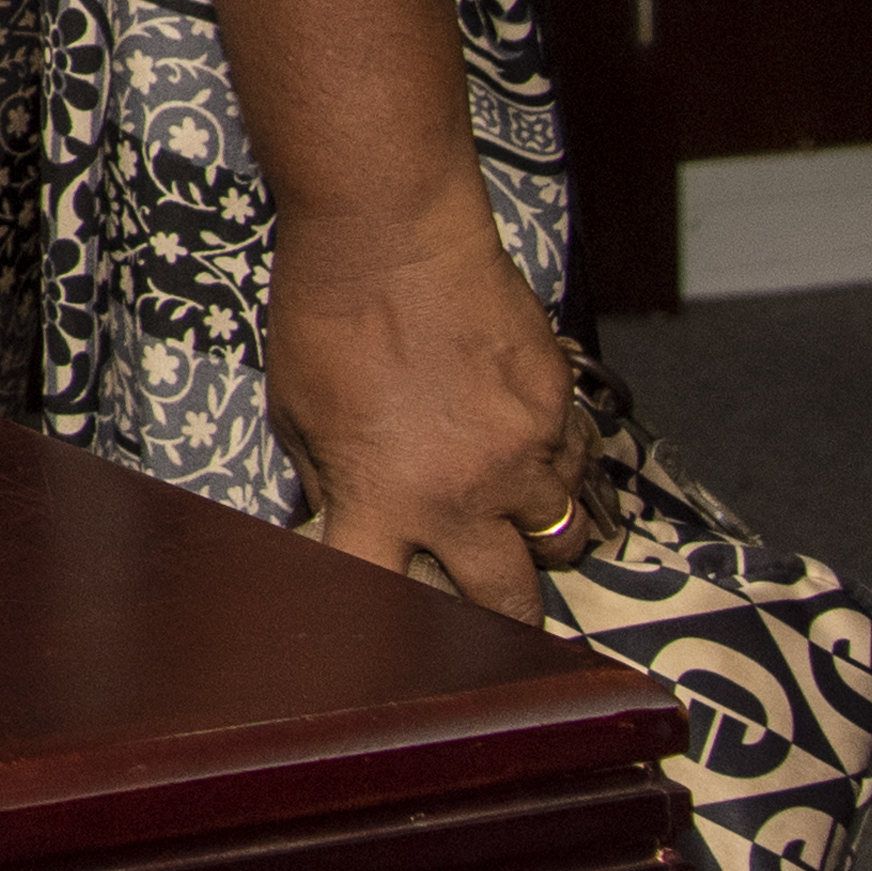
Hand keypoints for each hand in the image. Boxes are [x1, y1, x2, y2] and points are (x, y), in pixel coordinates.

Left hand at [266, 186, 586, 619]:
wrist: (389, 228)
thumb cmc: (324, 312)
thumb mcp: (295, 408)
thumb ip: (328, 477)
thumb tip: (342, 521)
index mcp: (384, 497)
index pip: (388, 599)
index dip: (388, 628)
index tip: (394, 641)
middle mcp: (462, 492)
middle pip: (509, 602)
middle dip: (504, 619)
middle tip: (493, 614)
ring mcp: (522, 453)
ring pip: (563, 538)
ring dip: (540, 536)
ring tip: (512, 514)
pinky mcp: (559, 408)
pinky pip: (576, 466)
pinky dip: (558, 468)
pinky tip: (527, 445)